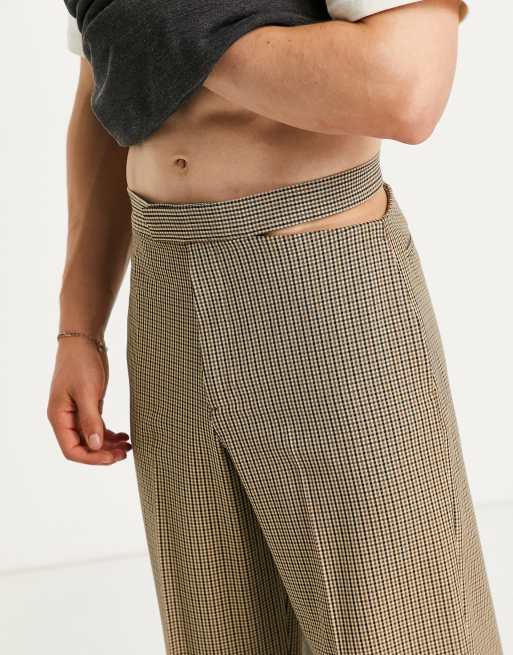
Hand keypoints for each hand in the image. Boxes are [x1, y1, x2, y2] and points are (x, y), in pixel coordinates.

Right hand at [47, 337, 131, 464]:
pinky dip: (109, 434)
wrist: (84, 341)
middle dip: (104, 454)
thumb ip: (90, 420)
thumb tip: (95, 446)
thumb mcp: (87, 391)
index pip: (72, 450)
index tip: (113, 457)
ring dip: (109, 446)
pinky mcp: (88, 406)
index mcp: (59, 417)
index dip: (92, 458)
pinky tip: (123, 435)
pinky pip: (97, 428)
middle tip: (125, 453)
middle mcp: (65, 418)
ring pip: (92, 439)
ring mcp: (76, 413)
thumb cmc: (81, 363)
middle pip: (83, 447)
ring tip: (128, 446)